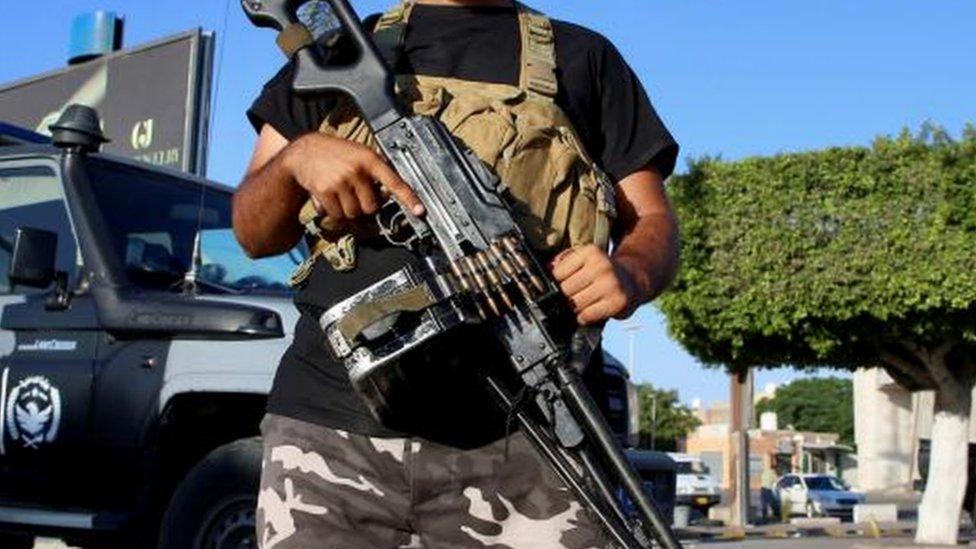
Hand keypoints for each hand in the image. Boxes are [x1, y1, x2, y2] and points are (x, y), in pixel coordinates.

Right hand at [284, 133, 423, 220]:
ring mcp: (340, 181)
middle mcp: (357, 170)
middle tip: (355, 192)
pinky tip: (329, 196)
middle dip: (364, 205)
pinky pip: (337, 214)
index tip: (420, 211)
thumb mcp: (360, 154)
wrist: (304, 152)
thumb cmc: (337, 154)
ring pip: (354, 213)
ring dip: (348, 209)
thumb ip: (376, 171)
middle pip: (372, 207)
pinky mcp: (325, 191)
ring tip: (341, 192)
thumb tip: (390, 193)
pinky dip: (334, 211)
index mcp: (370, 160)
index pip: (394, 181)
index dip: (409, 198)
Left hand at [551, 245, 639, 324]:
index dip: (555, 283)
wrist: (632, 279)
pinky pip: (587, 315)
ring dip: (574, 308)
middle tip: (570, 297)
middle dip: (564, 296)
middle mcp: (601, 266)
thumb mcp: (583, 259)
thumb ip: (562, 263)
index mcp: (590, 252)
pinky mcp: (617, 302)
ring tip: (580, 304)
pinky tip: (588, 311)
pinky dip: (583, 317)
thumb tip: (542, 273)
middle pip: (566, 289)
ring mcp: (610, 284)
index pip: (558, 273)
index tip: (559, 286)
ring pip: (575, 303)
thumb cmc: (600, 271)